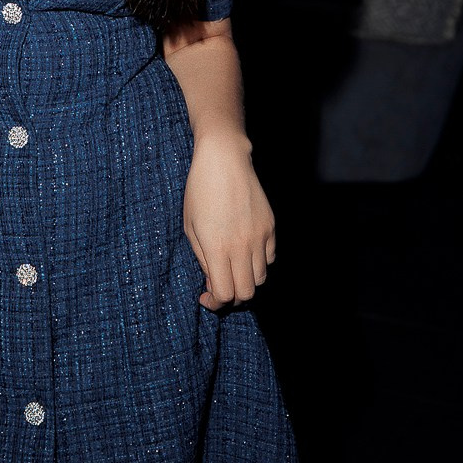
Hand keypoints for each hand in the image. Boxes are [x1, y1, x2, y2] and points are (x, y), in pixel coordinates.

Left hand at [183, 139, 275, 310]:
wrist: (224, 160)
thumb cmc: (199, 191)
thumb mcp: (191, 227)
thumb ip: (203, 259)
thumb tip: (214, 283)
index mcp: (216, 247)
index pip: (224, 294)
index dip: (215, 303)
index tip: (206, 297)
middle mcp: (242, 245)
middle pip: (246, 293)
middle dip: (232, 298)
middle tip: (220, 289)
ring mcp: (260, 236)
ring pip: (261, 278)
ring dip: (246, 281)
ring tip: (232, 270)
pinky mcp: (271, 227)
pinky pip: (270, 258)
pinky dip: (258, 263)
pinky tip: (245, 253)